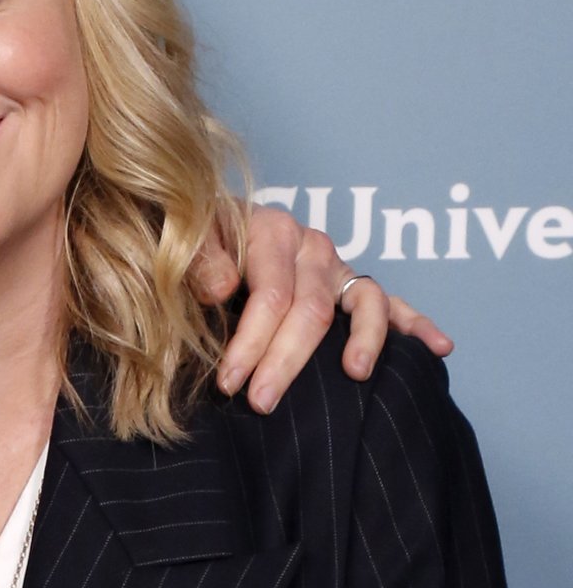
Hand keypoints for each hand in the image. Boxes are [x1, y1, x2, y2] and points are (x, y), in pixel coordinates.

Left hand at [192, 203, 455, 413]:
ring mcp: (339, 265)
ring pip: (362, 304)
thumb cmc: (198, 242)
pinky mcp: (354, 284)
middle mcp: (311, 245)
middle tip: (262, 402)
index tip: (229, 382)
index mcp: (271, 229)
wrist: (210, 225)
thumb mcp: (187, 241)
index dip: (251, 340)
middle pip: (311, 308)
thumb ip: (199, 260)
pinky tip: (440, 347)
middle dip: (286, 360)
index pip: (269, 293)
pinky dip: (417, 324)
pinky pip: (392, 303)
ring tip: (355, 374)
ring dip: (361, 342)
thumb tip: (222, 289)